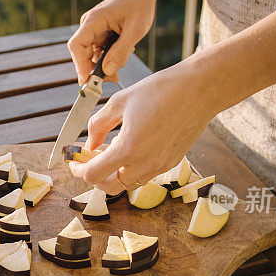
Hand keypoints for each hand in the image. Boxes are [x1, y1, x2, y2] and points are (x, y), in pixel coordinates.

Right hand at [67, 0, 158, 84]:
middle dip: (96, 70)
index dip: (79, 65)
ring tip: (125, 56)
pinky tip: (124, 51)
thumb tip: (107, 71)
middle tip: (113, 78)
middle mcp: (89, 26)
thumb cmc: (139, 5)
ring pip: (92, 57)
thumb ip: (121, 51)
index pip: (77, 46)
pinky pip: (100, 53)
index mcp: (94, 21)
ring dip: (107, 64)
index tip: (87, 81)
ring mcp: (94, 31)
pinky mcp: (100, 35)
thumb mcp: (135, 29)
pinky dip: (111, 58)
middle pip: (82, 54)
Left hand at [69, 61, 217, 194]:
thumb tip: (90, 144)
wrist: (200, 89)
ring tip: (110, 149)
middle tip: (90, 159)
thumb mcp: (120, 102)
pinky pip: (145, 174)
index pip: (94, 175)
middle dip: (96, 176)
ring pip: (129, 182)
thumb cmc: (161, 90)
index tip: (74, 161)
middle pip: (110, 187)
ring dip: (114, 172)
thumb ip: (99, 125)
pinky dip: (131, 167)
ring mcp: (161, 166)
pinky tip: (130, 146)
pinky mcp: (172, 163)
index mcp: (129, 149)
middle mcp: (145, 163)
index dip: (78, 170)